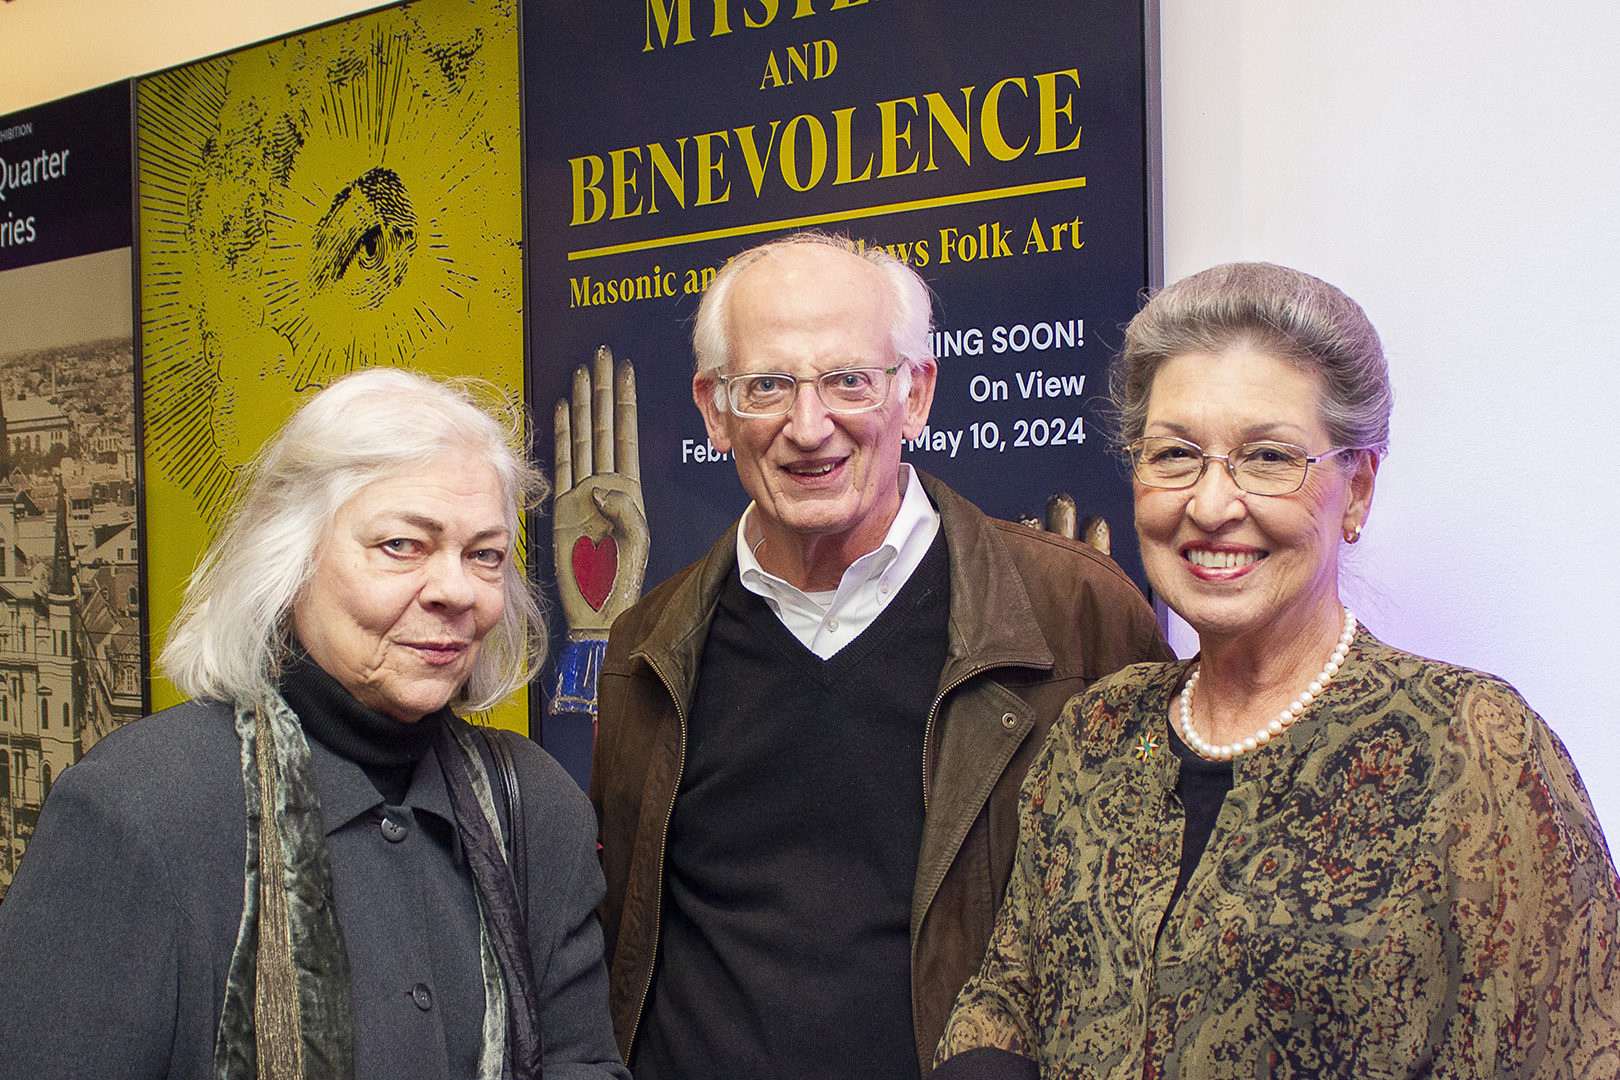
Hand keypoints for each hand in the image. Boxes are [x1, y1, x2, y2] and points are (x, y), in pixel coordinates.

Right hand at [553, 345, 648, 637]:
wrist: (598, 607)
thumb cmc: (623, 579)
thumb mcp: (637, 543)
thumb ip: (625, 512)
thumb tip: (602, 488)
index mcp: (630, 490)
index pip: (626, 434)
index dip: (625, 401)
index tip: (624, 370)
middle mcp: (606, 485)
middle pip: (604, 426)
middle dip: (603, 390)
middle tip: (601, 357)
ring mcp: (583, 493)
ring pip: (583, 438)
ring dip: (583, 405)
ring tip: (583, 374)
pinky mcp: (563, 506)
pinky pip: (562, 463)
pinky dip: (563, 436)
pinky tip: (565, 411)